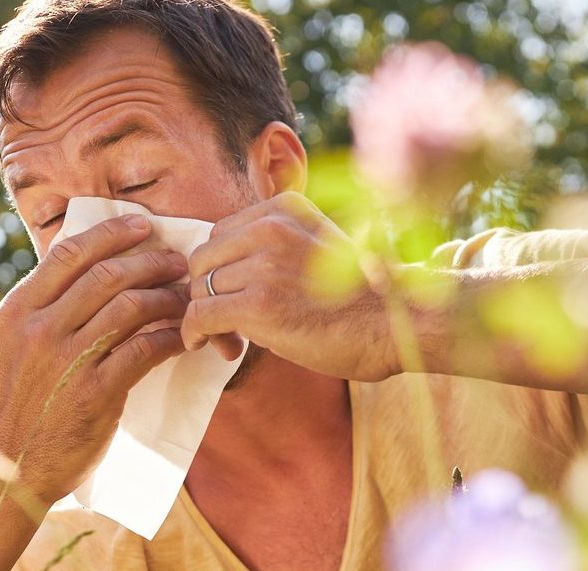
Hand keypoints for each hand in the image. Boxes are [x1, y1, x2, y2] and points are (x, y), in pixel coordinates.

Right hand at [0, 214, 187, 503]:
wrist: (7, 471)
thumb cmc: (18, 407)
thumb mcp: (14, 348)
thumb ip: (45, 312)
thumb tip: (91, 273)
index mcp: (17, 310)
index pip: (69, 252)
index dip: (111, 233)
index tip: (142, 225)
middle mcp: (38, 329)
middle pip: (106, 274)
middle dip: (150, 261)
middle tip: (178, 262)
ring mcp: (66, 360)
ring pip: (130, 306)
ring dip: (167, 296)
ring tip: (186, 296)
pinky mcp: (95, 393)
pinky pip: (144, 349)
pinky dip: (170, 336)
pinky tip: (184, 335)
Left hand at [181, 192, 399, 381]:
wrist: (394, 326)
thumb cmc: (358, 298)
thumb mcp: (315, 247)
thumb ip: (272, 248)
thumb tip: (221, 275)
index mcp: (284, 209)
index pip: (220, 234)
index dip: (219, 269)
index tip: (231, 297)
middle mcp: (270, 229)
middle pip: (203, 260)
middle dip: (206, 293)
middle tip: (224, 325)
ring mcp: (263, 265)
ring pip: (200, 289)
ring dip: (206, 319)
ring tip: (228, 341)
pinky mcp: (258, 305)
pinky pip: (200, 315)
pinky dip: (193, 332)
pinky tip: (202, 344)